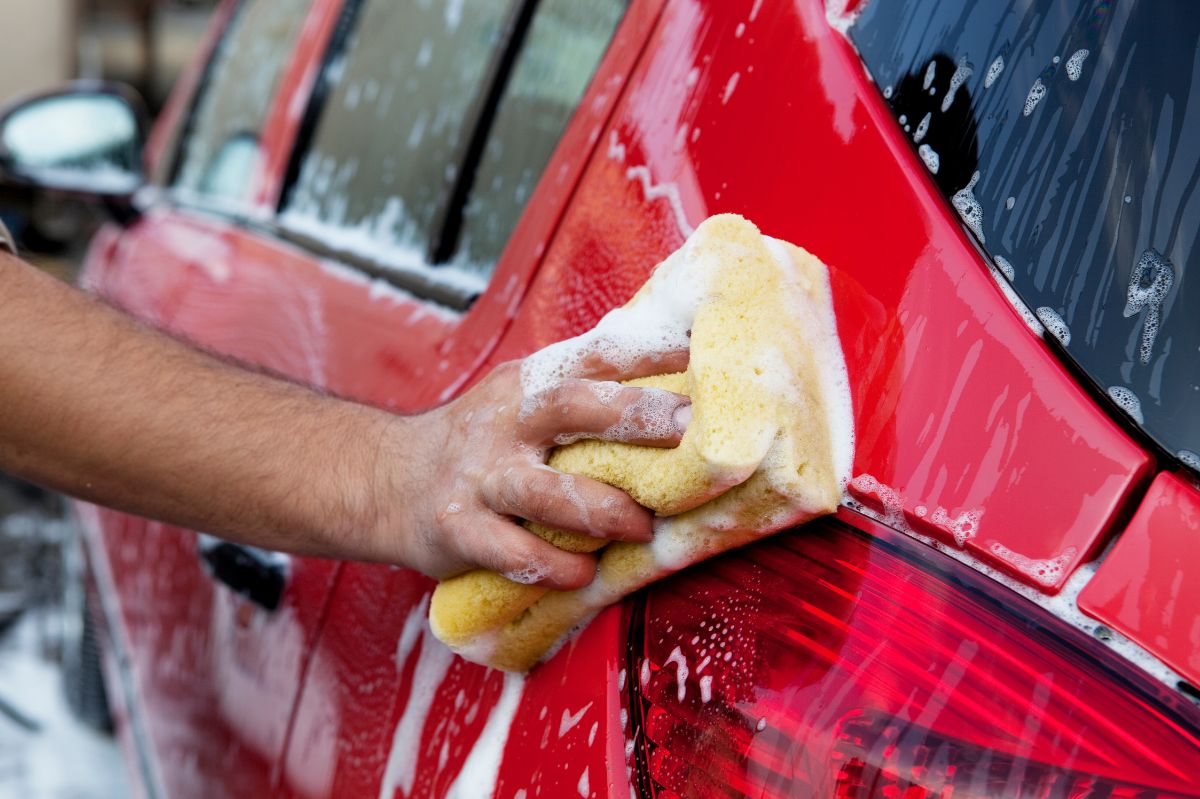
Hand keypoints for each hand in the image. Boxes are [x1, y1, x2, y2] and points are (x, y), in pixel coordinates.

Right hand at [369, 349, 689, 588]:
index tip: (708, 357)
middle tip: (689, 431)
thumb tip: (677, 396)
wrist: (386, 479)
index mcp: (531, 383)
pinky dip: (556, 565)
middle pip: (574, 407)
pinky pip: (515, 553)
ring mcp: (481, 476)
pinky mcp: (460, 528)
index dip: (652, 354)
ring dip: (604, 512)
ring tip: (643, 527)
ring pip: (547, 492)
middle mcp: (507, 421)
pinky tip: (586, 571)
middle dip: (636, 416)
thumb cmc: (482, 441)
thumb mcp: (522, 399)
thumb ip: (583, 395)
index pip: (598, 356)